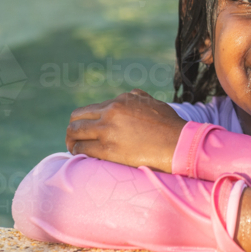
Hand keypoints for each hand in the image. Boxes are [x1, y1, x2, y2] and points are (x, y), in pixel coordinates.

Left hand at [65, 89, 185, 172]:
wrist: (178, 143)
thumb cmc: (169, 125)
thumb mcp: (153, 102)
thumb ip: (137, 98)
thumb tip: (129, 96)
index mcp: (121, 101)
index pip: (91, 109)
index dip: (85, 121)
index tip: (87, 129)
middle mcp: (111, 112)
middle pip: (77, 118)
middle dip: (73, 129)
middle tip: (74, 139)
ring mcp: (108, 131)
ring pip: (75, 133)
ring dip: (72, 141)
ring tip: (74, 148)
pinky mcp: (108, 150)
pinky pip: (82, 149)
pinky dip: (78, 152)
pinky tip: (81, 156)